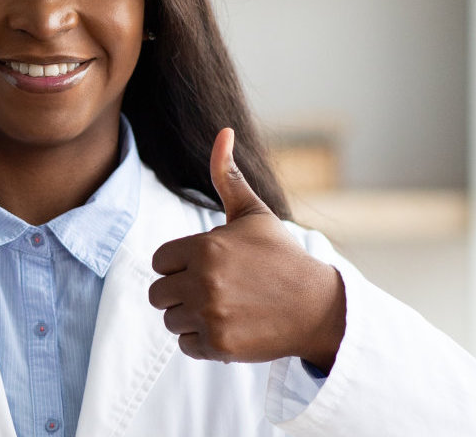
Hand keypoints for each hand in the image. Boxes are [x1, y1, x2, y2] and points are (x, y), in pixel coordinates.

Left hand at [147, 128, 345, 368]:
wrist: (317, 307)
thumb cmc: (281, 257)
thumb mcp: (254, 214)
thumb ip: (228, 176)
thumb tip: (223, 131)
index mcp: (205, 247)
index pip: (160, 261)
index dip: (180, 265)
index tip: (208, 268)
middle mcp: (204, 281)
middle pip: (158, 293)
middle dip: (180, 293)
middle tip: (214, 291)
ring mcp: (211, 315)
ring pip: (171, 320)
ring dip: (191, 318)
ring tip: (225, 308)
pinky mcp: (219, 344)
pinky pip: (185, 345)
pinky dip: (203, 341)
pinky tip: (229, 327)